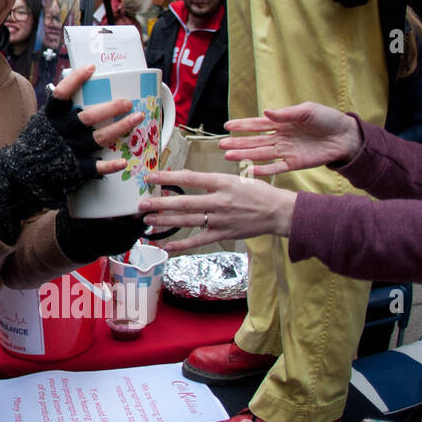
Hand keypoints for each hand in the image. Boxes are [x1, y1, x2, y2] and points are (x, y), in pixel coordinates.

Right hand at [48, 64, 143, 177]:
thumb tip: (78, 84)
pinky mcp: (73, 169)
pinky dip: (109, 166)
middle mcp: (59, 132)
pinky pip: (94, 167)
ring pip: (98, 138)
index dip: (76, 79)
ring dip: (120, 128)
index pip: (62, 94)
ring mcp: (68, 150)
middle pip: (87, 117)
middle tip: (127, 102)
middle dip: (111, 108)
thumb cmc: (37, 141)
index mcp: (50, 117)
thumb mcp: (42, 121)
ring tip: (137, 118)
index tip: (92, 68)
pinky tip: (123, 161)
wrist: (22, 172)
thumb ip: (60, 109)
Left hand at [138, 169, 297, 251]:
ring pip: (189, 221)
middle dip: (161, 203)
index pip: (190, 178)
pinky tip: (166, 245)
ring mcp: (221, 220)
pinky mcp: (223, 234)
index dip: (168, 177)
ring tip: (148, 220)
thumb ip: (209, 180)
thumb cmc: (257, 192)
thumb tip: (184, 177)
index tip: (150, 176)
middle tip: (142, 204)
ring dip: (166, 221)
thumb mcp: (234, 178)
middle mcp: (220, 201)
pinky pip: (199, 240)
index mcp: (222, 183)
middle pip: (185, 202)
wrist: (279, 212)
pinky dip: (182, 244)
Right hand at [219, 102, 362, 175]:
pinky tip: (249, 170)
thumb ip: (286, 113)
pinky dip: (263, 169)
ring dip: (245, 156)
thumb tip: (265, 113)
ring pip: (261, 154)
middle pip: (254, 141)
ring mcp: (286, 151)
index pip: (257, 124)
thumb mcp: (307, 111)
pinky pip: (276, 168)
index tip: (226, 126)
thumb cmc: (328, 119)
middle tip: (221, 145)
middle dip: (237, 143)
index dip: (242, 125)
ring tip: (228, 156)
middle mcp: (280, 138)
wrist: (347, 136)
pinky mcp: (295, 163)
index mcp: (282, 123)